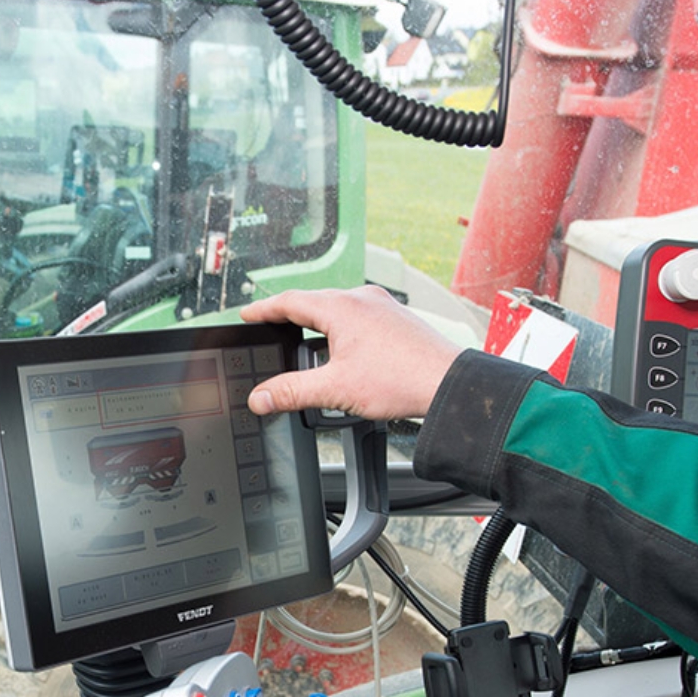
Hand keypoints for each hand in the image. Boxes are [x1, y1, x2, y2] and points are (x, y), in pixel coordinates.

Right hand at [241, 286, 462, 419]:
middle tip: (270, 328)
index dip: (263, 309)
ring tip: (304, 346)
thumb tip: (261, 397)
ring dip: (317, 326)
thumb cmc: (402, 379)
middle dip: (289, 317)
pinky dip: (341, 331)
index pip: (289, 301)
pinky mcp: (396, 320)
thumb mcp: (335, 389)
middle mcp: (362, 299)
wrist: (450, 385)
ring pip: (338, 310)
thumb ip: (292, 392)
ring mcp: (382, 307)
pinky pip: (358, 318)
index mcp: (341, 307)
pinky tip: (343, 354)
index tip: (247, 315)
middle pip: (313, 303)